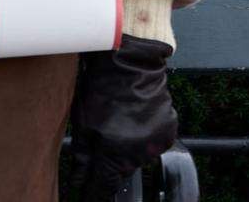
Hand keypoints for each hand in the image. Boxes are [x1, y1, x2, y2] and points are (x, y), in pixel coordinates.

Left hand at [70, 34, 176, 200]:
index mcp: (116, 154)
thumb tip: (80, 182)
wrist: (130, 60)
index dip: (95, 192)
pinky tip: (134, 116)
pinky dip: (144, 136)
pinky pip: (153, 143)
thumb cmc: (102, 87)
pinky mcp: (168, 130)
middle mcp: (139, 154)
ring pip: (138, 157)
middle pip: (122, 171)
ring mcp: (157, 143)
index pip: (105, 187)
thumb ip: (82, 157)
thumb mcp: (83, 122)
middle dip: (111, 163)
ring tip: (119, 121)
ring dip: (128, 148)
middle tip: (103, 139)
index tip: (89, 194)